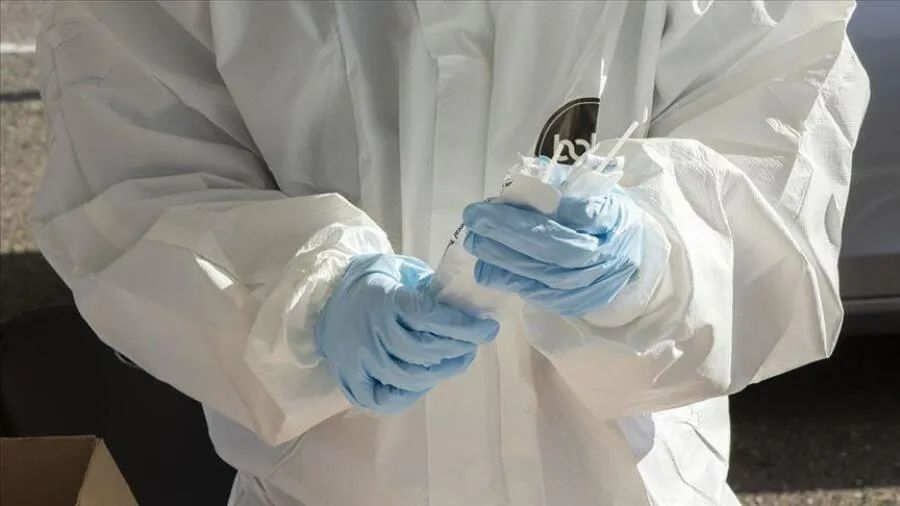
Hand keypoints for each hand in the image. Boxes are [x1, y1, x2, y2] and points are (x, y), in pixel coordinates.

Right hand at [315, 254, 498, 413]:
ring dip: (443, 371)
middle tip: (477, 341)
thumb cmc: (374, 283)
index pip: (429, 316)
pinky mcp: (351, 380)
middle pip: (423, 349)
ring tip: (461, 359)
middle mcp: (369, 330)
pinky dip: (410, 395)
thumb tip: (466, 306)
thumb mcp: (401, 270)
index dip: (463, 325)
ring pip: (409, 375)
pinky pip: (384, 399)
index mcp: (382, 298)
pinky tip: (427, 380)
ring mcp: (358, 359)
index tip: (488, 327)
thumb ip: (429, 288)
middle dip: (459, 347)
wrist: (326, 298)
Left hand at [462, 187, 642, 316]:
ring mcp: (593, 286)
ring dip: (504, 258)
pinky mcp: (575, 304)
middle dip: (513, 231)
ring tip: (475, 240)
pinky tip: (486, 266)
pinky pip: (539, 295)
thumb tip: (524, 180)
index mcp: (617, 221)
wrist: (625, 258)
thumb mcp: (595, 191)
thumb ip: (564, 185)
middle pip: (559, 248)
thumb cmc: (604, 217)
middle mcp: (608, 257)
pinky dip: (511, 280)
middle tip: (477, 216)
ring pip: (545, 275)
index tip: (513, 196)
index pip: (587, 215)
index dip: (552, 209)